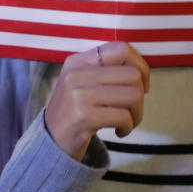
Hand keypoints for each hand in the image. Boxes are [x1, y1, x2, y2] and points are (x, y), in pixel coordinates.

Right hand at [45, 42, 149, 160]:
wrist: (51, 142)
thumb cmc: (74, 113)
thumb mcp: (82, 84)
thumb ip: (106, 72)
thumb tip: (141, 71)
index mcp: (78, 61)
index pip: (121, 49)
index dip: (141, 66)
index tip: (141, 85)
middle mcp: (76, 73)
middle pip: (132, 75)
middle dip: (141, 97)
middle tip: (132, 110)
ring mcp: (78, 94)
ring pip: (133, 95)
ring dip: (137, 114)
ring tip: (126, 122)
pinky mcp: (83, 116)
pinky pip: (123, 116)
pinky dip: (128, 127)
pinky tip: (119, 131)